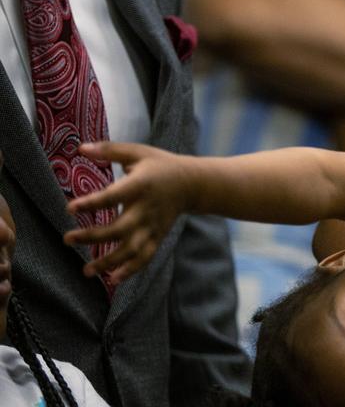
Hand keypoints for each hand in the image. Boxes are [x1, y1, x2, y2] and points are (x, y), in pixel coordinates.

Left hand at [64, 142, 195, 280]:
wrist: (193, 183)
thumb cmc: (160, 165)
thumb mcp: (138, 152)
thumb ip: (109, 150)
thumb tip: (80, 147)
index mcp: (140, 185)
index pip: (114, 196)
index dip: (93, 203)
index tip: (70, 208)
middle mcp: (146, 209)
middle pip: (119, 228)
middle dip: (93, 236)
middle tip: (67, 239)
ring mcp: (153, 226)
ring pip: (131, 249)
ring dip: (109, 261)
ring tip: (87, 271)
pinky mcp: (157, 236)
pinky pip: (145, 257)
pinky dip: (131, 270)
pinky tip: (113, 280)